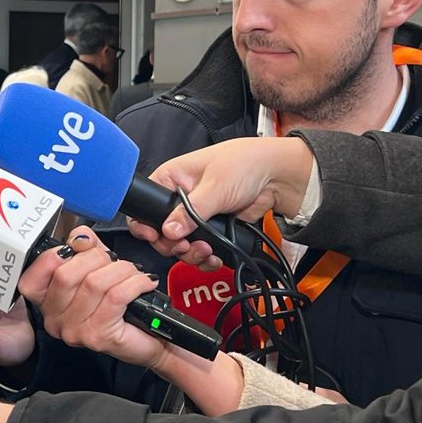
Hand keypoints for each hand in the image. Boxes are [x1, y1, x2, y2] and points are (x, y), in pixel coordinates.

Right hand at [16, 229, 165, 367]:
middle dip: (96, 258)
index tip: (77, 247)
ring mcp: (75, 331)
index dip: (54, 255)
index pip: (32, 277)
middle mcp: (55, 320)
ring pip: (94, 284)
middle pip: (65, 275)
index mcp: (46, 302)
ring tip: (133, 273)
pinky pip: (116, 296)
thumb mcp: (96, 266)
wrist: (149, 336)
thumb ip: (84, 247)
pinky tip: (143, 283)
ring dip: (121, 270)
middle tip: (113, 262)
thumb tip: (81, 238)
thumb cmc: (120, 302)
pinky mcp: (99, 336)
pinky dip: (135, 283)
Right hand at [130, 137, 315, 271]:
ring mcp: (195, 215)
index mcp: (171, 179)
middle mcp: (179, 198)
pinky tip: (213, 257)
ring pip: (180, 245)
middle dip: (173, 245)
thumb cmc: (243, 164)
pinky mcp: (211, 228)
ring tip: (205, 251)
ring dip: (191, 254)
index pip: (146, 204)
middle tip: (185, 247)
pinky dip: (204, 258)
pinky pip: (199, 250)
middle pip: (162, 231)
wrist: (276, 177)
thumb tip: (169, 231)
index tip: (154, 236)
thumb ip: (190, 212)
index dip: (146, 224)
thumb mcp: (214, 187)